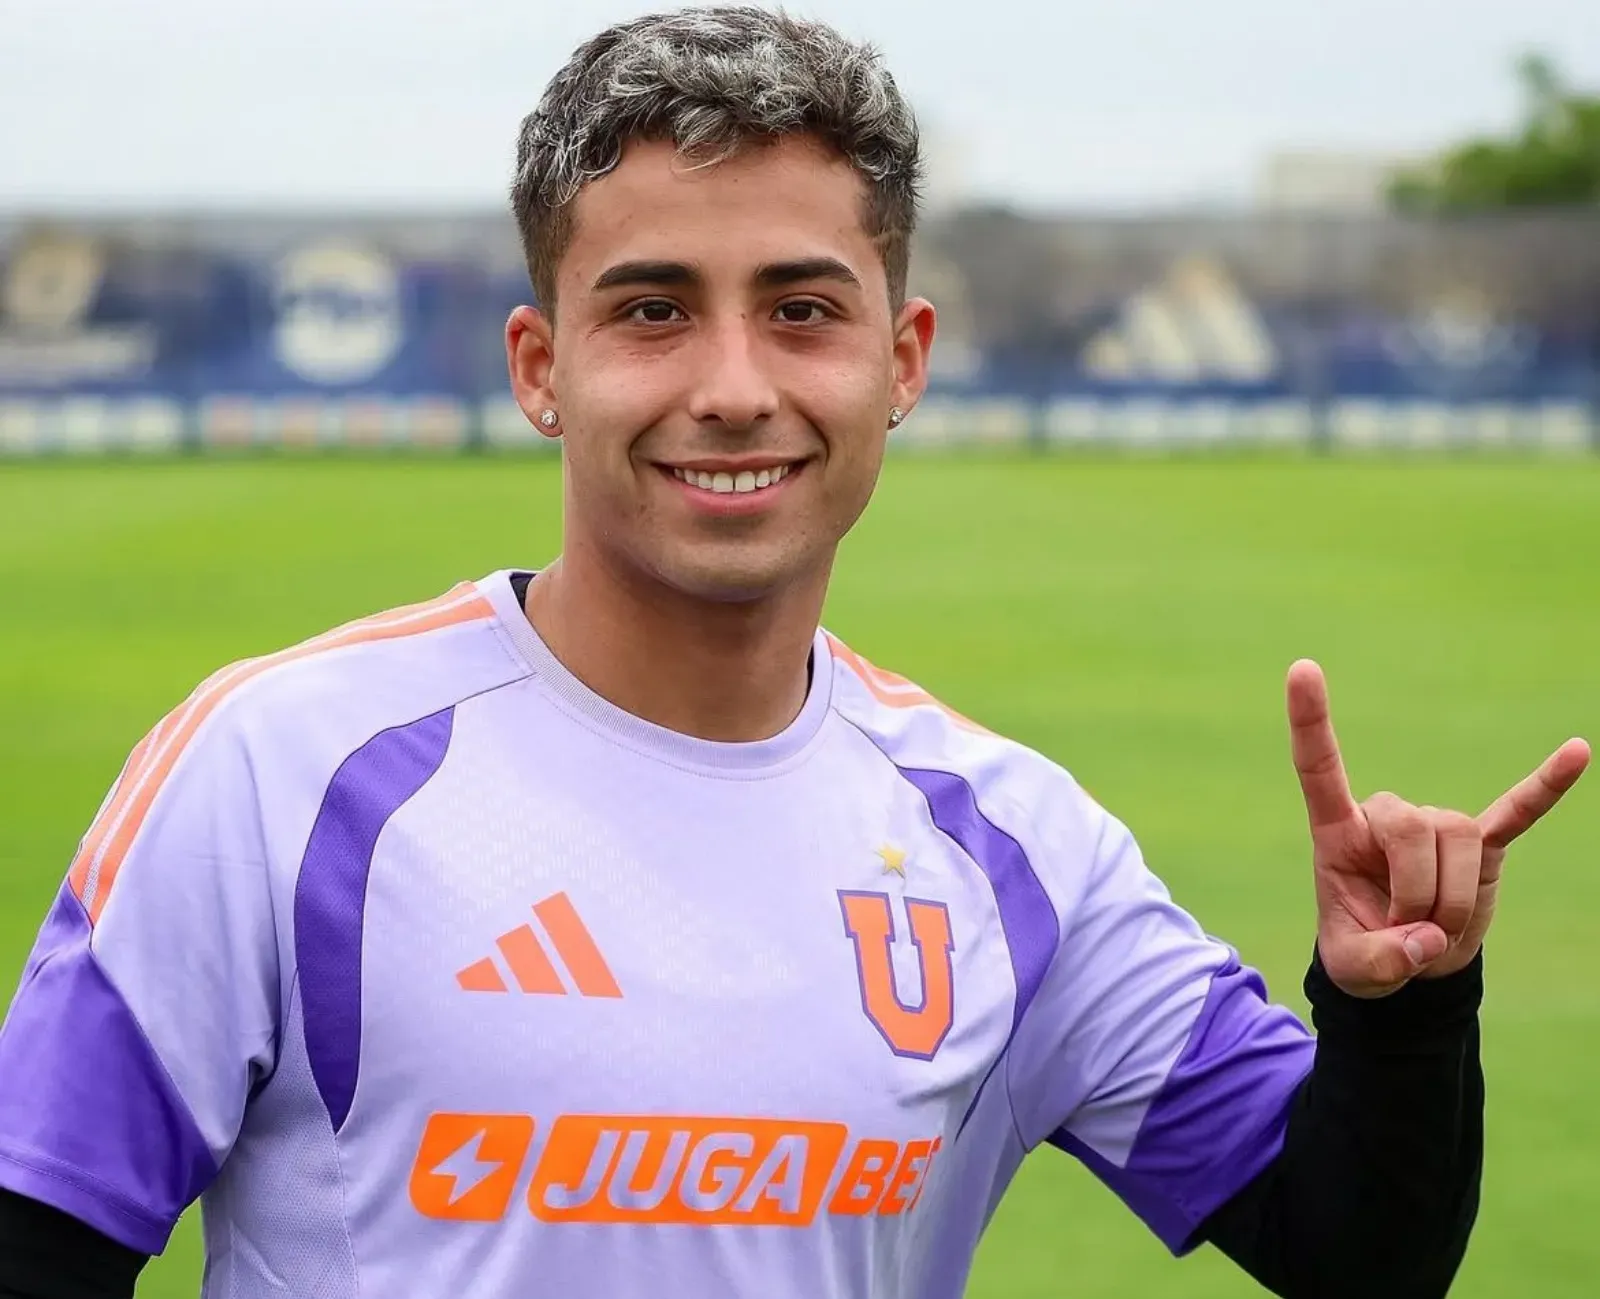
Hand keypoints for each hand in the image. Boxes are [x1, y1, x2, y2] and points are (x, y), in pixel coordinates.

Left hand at [1286, 659, 1589, 997]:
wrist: (1409, 971)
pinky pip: (1517, 813)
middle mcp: (1387, 818)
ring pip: (1459, 840)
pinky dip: (1544, 788)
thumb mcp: (1356, 972)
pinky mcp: (1482, 847)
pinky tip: (1577, 753)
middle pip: (1412, 825)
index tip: (1302, 668)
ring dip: (1453, 898)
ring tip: (1436, 928)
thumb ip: (1381, 961)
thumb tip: (1424, 938)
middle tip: (1408, 932)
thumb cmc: (1365, 954)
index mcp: (1339, 833)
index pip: (1319, 767)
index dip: (1311, 720)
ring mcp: (1436, 829)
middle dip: (1417, 891)